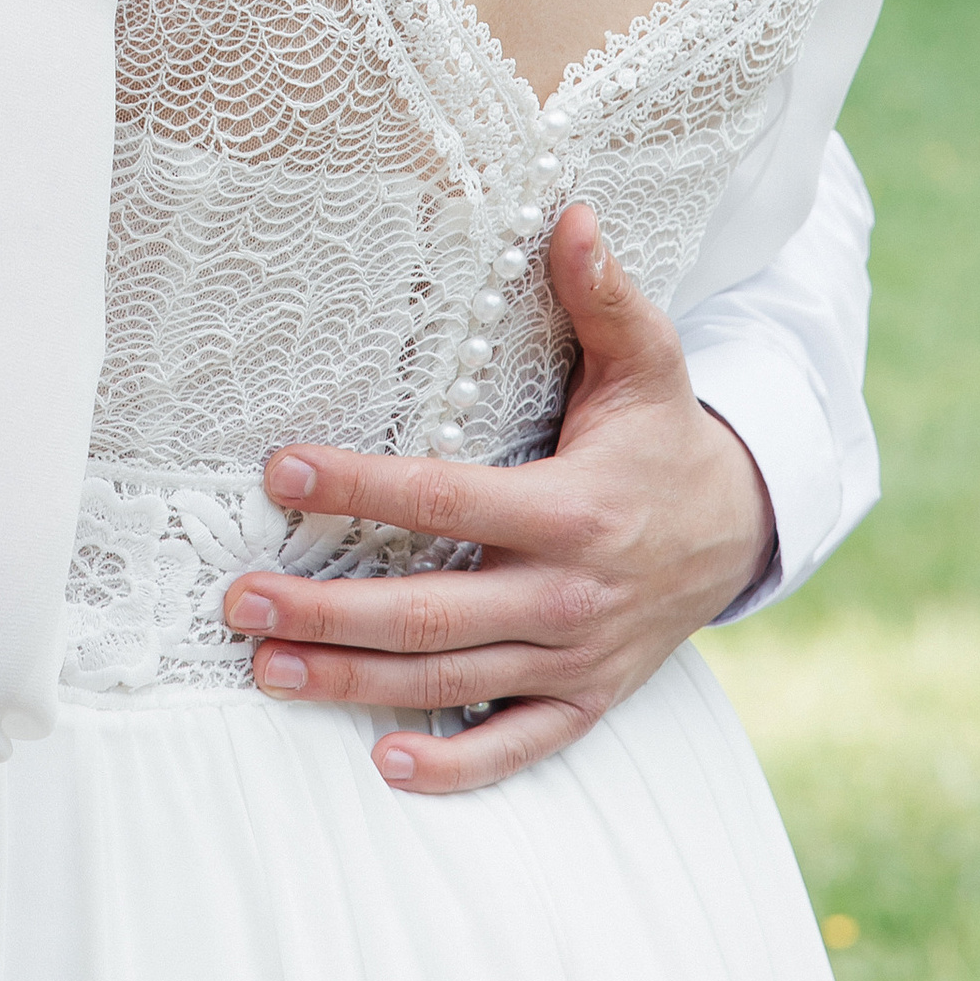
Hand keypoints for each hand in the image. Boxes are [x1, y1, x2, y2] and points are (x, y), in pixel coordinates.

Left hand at [223, 203, 775, 796]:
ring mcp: (577, 658)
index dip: (361, 486)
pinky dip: (457, 767)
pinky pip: (518, 746)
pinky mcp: (585, 701)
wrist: (739, 528)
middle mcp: (570, 594)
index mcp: (576, 508)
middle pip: (432, 612)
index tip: (280, 469)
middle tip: (240, 601)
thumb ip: (605, 294)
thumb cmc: (664, 435)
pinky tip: (384, 764)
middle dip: (331, 612)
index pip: (447, 499)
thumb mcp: (648, 361)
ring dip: (355, 681)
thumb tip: (573, 213)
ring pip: (452, 681)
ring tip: (266, 669)